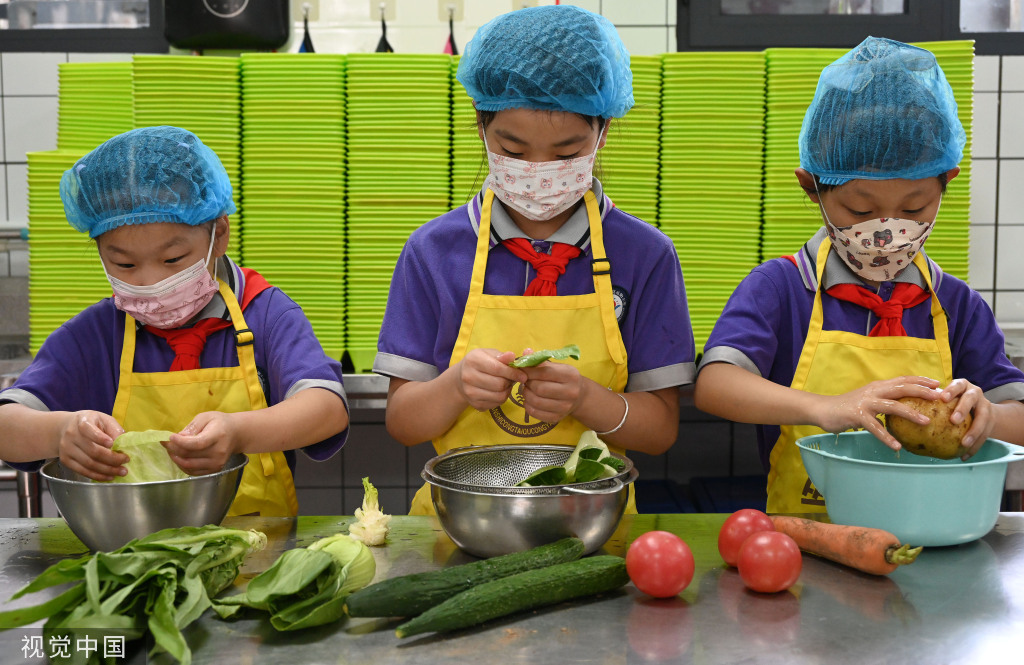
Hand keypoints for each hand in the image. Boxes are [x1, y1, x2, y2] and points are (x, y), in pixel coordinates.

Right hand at [58, 411, 125, 480]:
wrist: (67, 428)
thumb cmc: (92, 423)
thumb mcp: (104, 419)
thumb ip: (114, 429)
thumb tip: (122, 444)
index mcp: (82, 421)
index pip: (88, 430)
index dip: (100, 438)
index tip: (112, 444)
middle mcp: (71, 435)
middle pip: (92, 451)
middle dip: (112, 458)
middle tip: (126, 461)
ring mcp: (67, 449)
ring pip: (88, 463)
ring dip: (107, 470)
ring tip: (122, 471)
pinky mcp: (66, 460)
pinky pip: (83, 471)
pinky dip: (98, 476)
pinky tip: (110, 476)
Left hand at [165, 412, 241, 475]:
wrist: (237, 434)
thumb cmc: (220, 423)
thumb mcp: (206, 417)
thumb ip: (192, 427)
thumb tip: (179, 437)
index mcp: (218, 436)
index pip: (197, 443)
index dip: (180, 442)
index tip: (170, 437)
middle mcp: (218, 452)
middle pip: (189, 455)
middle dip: (173, 449)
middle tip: (166, 442)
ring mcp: (216, 463)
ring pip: (188, 465)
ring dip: (175, 458)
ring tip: (171, 449)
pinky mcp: (214, 470)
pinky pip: (192, 471)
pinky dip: (182, 464)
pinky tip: (179, 456)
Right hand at [456, 348, 527, 410]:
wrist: (460, 378)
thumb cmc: (480, 362)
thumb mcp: (489, 354)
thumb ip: (502, 356)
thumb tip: (512, 356)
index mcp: (473, 361)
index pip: (497, 369)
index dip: (513, 373)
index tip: (523, 376)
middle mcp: (468, 377)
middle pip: (499, 384)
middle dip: (510, 382)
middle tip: (511, 379)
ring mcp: (470, 393)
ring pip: (499, 396)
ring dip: (507, 391)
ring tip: (505, 384)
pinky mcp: (474, 404)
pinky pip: (496, 404)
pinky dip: (501, 398)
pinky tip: (498, 391)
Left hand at [520, 359, 584, 423]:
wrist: (579, 396)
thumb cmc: (564, 378)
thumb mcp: (557, 366)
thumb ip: (540, 360)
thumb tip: (525, 352)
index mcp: (570, 375)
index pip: (544, 372)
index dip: (528, 371)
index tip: (521, 369)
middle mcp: (570, 392)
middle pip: (539, 388)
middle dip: (528, 383)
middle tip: (525, 380)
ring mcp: (565, 407)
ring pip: (536, 401)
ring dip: (526, 394)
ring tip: (527, 389)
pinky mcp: (557, 418)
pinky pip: (535, 413)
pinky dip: (528, 406)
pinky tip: (530, 400)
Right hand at [815, 376, 942, 450]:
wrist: (824, 409)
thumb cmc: (848, 406)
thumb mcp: (869, 399)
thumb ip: (885, 400)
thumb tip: (905, 409)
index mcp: (878, 386)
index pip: (903, 379)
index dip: (920, 380)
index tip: (937, 383)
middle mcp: (874, 391)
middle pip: (902, 388)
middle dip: (922, 391)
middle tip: (940, 397)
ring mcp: (866, 403)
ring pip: (893, 406)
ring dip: (911, 414)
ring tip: (926, 422)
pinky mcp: (857, 416)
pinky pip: (875, 428)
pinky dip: (887, 437)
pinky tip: (897, 446)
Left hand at [938, 378, 993, 457]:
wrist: (983, 408)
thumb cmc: (956, 402)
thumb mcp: (949, 397)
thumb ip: (933, 402)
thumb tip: (905, 414)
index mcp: (963, 386)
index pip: (957, 385)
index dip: (951, 391)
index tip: (942, 398)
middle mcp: (975, 393)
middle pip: (971, 399)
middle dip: (962, 409)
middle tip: (954, 420)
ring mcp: (985, 406)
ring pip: (982, 418)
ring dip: (973, 431)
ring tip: (964, 443)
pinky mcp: (991, 421)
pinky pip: (984, 435)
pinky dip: (975, 446)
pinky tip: (964, 456)